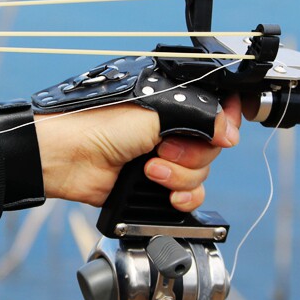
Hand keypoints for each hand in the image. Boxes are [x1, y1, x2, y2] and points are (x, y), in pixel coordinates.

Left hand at [33, 94, 241, 210]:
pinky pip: (189, 195)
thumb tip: (229, 133)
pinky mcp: (156, 185)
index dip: (224, 123)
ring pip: (201, 173)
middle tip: (163, 149)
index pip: (215, 111)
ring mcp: (164, 158)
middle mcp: (170, 129)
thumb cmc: (101, 123)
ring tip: (150, 169)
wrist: (69, 155)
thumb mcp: (156, 112)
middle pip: (211, 147)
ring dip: (180, 175)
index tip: (223, 133)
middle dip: (192, 154)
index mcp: (172, 103)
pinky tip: (166, 193)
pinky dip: (182, 197)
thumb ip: (199, 119)